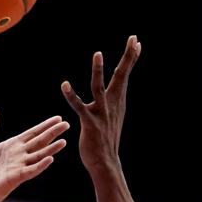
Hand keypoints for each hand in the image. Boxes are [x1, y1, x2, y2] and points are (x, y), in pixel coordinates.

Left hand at [0, 110, 68, 201]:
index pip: (33, 133)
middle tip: (67, 124)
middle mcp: (19, 155)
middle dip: (52, 133)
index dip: (44, 126)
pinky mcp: (16, 178)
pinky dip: (41, 165)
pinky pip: (31, 170)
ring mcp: (19, 166)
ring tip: (63, 142)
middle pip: (39, 141)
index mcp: (13, 145)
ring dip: (51, 149)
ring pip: (39, 155)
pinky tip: (50, 159)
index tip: (58, 118)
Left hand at [61, 36, 140, 177]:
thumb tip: (117, 89)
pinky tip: (65, 84)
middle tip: (133, 39)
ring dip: (98, 71)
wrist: (105, 163)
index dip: (131, 58)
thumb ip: (114, 101)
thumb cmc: (106, 140)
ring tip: (98, 53)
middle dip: (127, 57)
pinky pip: (79, 107)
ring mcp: (101, 114)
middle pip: (120, 77)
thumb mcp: (113, 116)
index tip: (136, 42)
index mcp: (117, 102)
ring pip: (99, 88)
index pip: (125, 76)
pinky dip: (72, 95)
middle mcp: (112, 105)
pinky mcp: (89, 123)